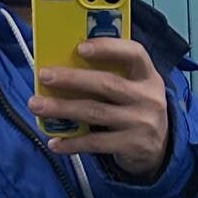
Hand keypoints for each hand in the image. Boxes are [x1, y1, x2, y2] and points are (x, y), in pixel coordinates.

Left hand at [27, 37, 168, 178]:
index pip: (134, 53)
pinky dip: (72, 143)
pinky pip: (96, 143)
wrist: (160, 150)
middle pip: (107, 84)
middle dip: (72, 79)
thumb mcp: (135, 89)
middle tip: (44, 75)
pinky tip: (54, 142)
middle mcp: (148, 97)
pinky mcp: (132, 146)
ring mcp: (141, 123)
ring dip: (62, 108)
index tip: (79, 47)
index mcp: (148, 76)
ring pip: (95, 112)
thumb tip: (63, 67)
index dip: (108, 48)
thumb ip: (111, 77)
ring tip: (36, 105)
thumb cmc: (135, 110)